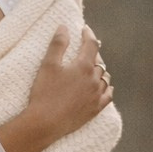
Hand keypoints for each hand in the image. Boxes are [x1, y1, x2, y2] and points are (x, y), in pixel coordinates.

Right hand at [26, 24, 112, 144]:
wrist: (45, 123)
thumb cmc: (45, 93)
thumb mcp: (48, 65)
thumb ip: (58, 45)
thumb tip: (64, 27)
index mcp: (83, 66)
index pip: (91, 45)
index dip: (88, 35)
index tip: (85, 29)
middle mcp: (94, 80)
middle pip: (99, 61)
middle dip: (93, 53)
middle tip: (86, 50)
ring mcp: (96, 96)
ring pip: (105, 78)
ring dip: (100, 70)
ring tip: (94, 68)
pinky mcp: (95, 110)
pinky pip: (108, 96)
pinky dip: (107, 88)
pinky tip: (106, 87)